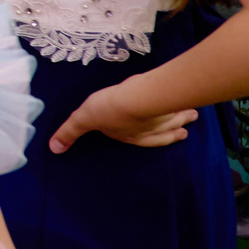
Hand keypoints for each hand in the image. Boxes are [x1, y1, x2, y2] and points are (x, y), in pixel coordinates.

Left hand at [50, 81, 196, 153]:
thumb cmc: (108, 110)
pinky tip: (194, 101)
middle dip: (175, 130)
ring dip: (183, 117)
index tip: (164, 138)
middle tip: (186, 131)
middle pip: (166, 131)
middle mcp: (152, 130)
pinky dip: (187, 105)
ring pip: (176, 118)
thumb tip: (54, 149)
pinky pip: (181, 105)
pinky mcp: (173, 103)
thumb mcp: (82, 119)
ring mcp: (165, 117)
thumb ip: (69, 132)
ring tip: (193, 115)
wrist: (135, 99)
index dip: (154, 138)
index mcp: (132, 136)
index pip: (144, 140)